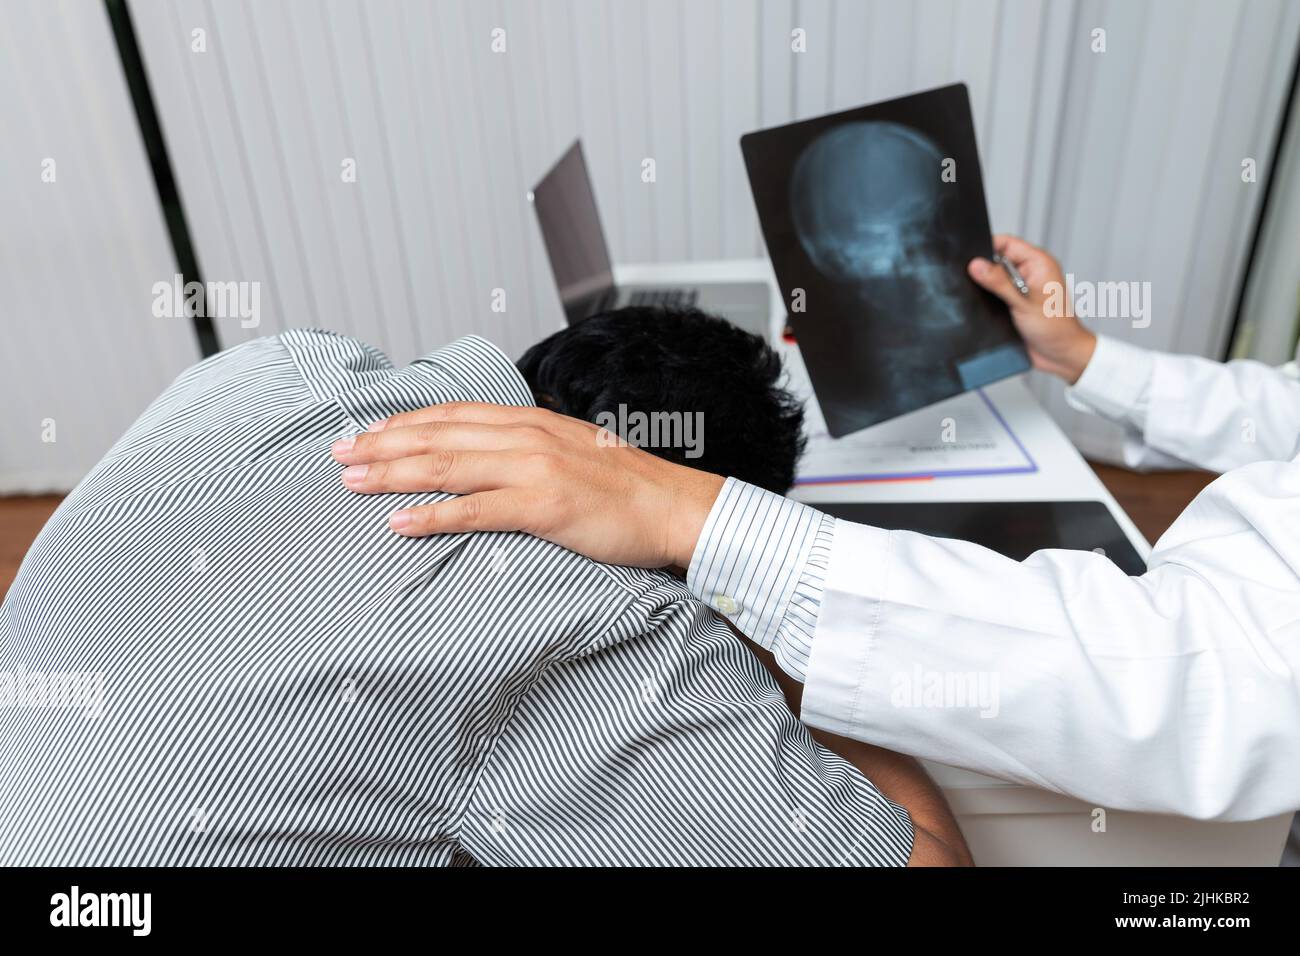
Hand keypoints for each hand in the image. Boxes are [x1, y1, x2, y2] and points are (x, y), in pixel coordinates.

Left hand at [330, 402, 724, 567]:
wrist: (674, 505)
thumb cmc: (626, 486)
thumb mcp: (572, 451)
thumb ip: (530, 448)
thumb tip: (492, 458)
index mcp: (530, 421)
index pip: (452, 414)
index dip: (403, 421)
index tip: (367, 430)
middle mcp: (526, 436)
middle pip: (438, 435)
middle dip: (382, 444)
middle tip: (338, 454)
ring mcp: (533, 469)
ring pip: (447, 466)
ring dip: (393, 474)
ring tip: (353, 481)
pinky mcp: (543, 506)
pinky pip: (475, 510)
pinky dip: (432, 516)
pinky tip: (399, 522)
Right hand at [968, 234, 1096, 383]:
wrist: (1060, 356)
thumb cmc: (1054, 329)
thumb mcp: (1023, 303)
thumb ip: (998, 282)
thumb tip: (976, 265)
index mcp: (1038, 263)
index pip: (1007, 242)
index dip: (987, 246)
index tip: (968, 257)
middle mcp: (1030, 272)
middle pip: (998, 259)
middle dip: (983, 267)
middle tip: (970, 277)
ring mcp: (1021, 288)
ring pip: (994, 278)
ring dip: (985, 286)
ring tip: (978, 294)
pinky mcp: (1014, 303)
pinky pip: (994, 294)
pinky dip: (987, 298)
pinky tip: (982, 306)